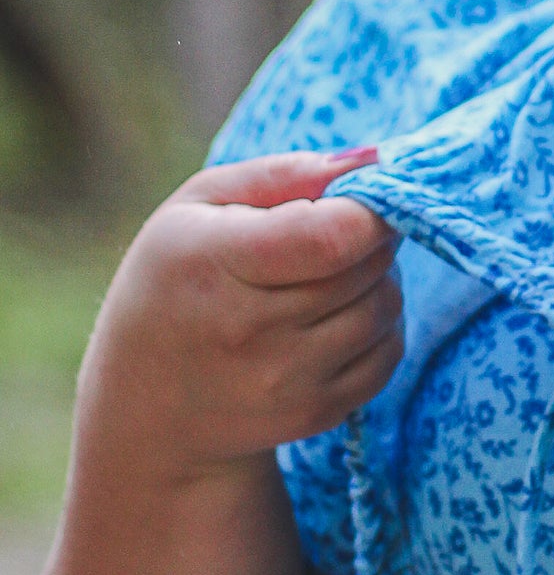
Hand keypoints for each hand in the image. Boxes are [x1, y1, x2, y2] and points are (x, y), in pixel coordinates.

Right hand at [79, 151, 401, 488]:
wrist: (145, 404)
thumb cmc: (176, 280)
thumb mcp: (199, 206)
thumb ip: (283, 174)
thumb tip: (373, 159)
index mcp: (213, 264)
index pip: (330, 237)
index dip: (367, 211)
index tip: (362, 198)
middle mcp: (248, 331)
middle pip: (365, 268)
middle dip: (374, 237)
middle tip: (345, 229)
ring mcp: (283, 381)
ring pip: (385, 309)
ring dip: (380, 280)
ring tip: (336, 272)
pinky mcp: (313, 414)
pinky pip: (387, 356)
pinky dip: (381, 327)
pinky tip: (340, 316)